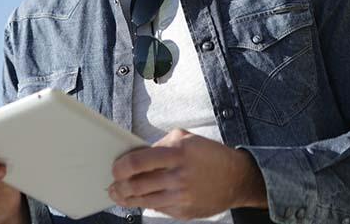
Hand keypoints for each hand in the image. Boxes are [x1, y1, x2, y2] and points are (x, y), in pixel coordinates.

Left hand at [108, 129, 266, 219]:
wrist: (236, 178)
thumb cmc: (209, 154)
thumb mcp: (186, 138)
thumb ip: (161, 145)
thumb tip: (138, 154)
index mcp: (177, 153)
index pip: (138, 162)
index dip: (120, 166)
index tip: (115, 167)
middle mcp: (177, 176)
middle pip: (136, 185)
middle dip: (119, 186)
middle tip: (112, 184)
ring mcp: (181, 196)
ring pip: (143, 201)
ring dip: (126, 198)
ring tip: (119, 194)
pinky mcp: (183, 211)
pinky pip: (157, 209)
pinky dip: (146, 204)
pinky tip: (140, 199)